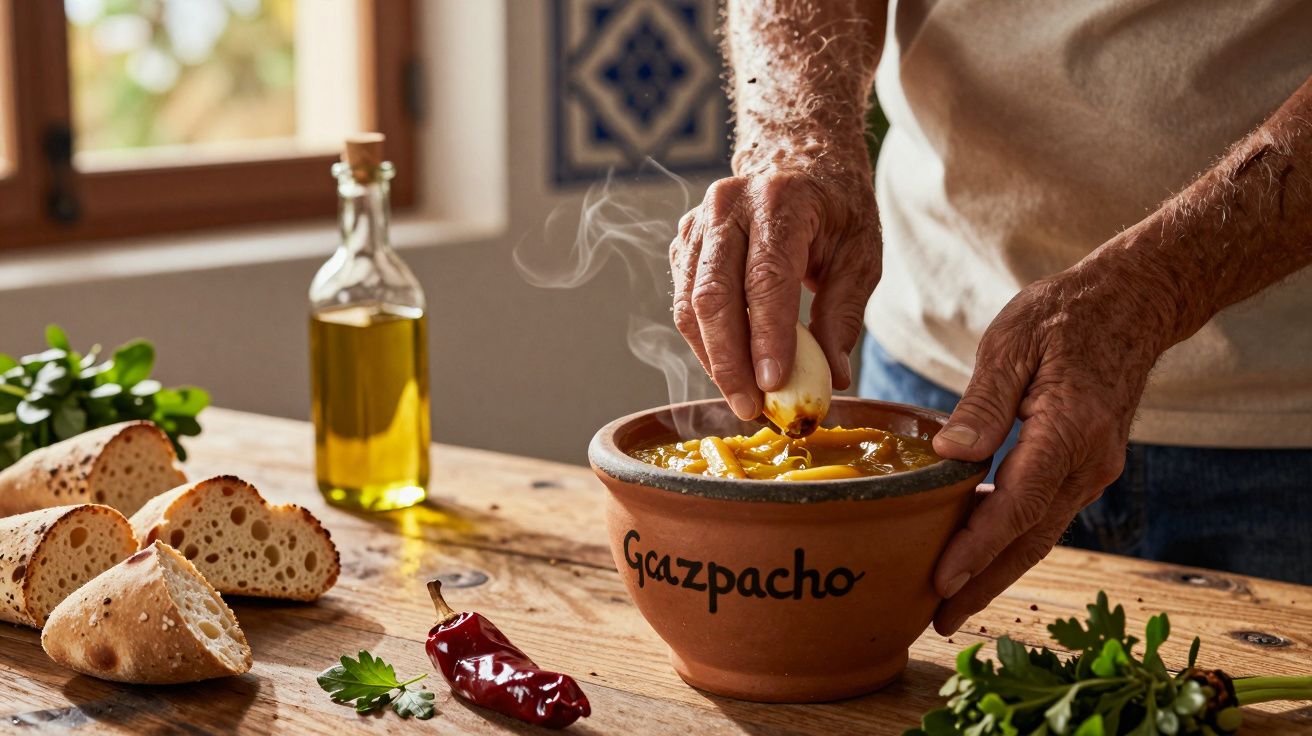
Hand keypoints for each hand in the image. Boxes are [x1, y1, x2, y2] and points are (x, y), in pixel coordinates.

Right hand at [669, 161, 880, 419]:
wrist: (796, 155)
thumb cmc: (835, 208)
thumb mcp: (860, 254)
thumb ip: (843, 314)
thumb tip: (834, 378)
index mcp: (781, 199)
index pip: (767, 277)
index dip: (766, 336)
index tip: (772, 384)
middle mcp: (729, 204)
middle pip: (714, 294)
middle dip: (729, 360)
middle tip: (750, 407)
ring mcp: (699, 221)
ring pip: (690, 302)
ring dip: (712, 358)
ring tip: (741, 397)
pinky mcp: (684, 241)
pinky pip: (684, 301)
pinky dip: (704, 341)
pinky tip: (729, 366)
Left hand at [929, 260, 1169, 633]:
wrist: (1131, 304)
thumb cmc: (1066, 315)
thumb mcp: (1014, 342)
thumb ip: (984, 401)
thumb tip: (951, 454)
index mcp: (1069, 429)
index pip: (1018, 503)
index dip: (977, 547)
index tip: (940, 579)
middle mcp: (1088, 461)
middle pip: (1031, 538)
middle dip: (984, 583)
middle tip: (940, 620)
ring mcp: (1092, 468)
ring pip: (1040, 534)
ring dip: (997, 570)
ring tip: (951, 602)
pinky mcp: (1085, 467)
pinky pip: (1045, 514)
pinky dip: (1012, 541)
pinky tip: (977, 554)